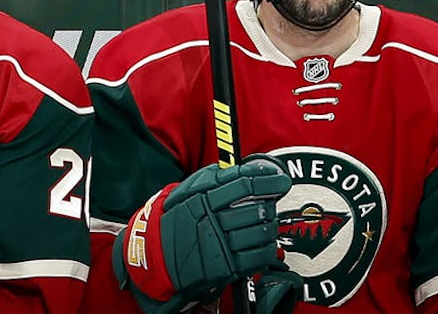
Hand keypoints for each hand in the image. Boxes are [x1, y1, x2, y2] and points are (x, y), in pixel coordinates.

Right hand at [116, 156, 295, 313]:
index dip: (267, 181)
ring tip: (265, 222)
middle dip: (270, 204)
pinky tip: (264, 242)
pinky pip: (259, 255)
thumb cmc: (174, 222)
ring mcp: (219, 246)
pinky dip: (268, 248)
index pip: (244, 184)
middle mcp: (211, 221)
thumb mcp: (187, 192)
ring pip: (261, 231)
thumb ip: (214, 178)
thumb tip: (246, 168)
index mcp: (203, 199)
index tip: (280, 179)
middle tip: (271, 202)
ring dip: (269, 225)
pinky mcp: (226, 267)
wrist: (156, 258)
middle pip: (256, 208)